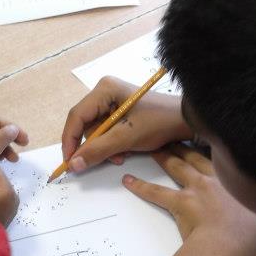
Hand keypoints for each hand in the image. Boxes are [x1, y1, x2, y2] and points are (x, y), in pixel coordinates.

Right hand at [61, 76, 190, 173]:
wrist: (186, 121)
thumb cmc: (159, 122)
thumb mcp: (126, 138)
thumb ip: (97, 151)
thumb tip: (73, 164)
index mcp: (104, 90)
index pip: (76, 117)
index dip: (70, 141)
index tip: (69, 162)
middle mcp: (104, 93)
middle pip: (85, 125)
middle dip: (93, 146)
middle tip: (102, 161)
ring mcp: (112, 102)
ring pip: (95, 132)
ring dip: (105, 148)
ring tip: (121, 156)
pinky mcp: (120, 112)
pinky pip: (106, 132)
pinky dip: (112, 145)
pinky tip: (124, 151)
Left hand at [124, 145, 255, 255]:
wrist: (231, 247)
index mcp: (238, 178)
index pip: (227, 154)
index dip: (219, 142)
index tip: (211, 131)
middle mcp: (216, 178)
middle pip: (197, 155)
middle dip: (186, 141)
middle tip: (175, 132)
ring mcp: (195, 190)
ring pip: (176, 167)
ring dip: (164, 156)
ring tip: (152, 147)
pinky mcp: (180, 206)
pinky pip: (156, 194)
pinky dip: (140, 187)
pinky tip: (127, 180)